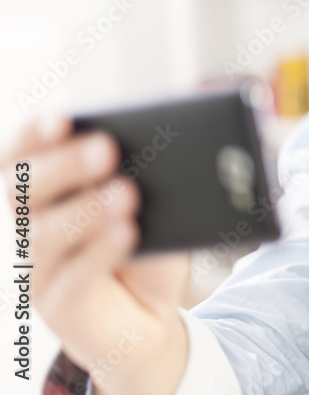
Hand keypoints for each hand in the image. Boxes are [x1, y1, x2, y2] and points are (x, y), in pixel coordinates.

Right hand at [2, 115, 189, 393]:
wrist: (148, 316)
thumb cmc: (145, 245)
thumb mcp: (150, 204)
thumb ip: (144, 176)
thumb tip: (163, 145)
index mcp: (46, 189)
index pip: (21, 155)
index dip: (34, 134)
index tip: (62, 117)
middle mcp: (31, 224)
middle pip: (23, 187)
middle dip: (65, 164)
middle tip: (106, 150)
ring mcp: (39, 268)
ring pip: (43, 233)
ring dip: (85, 209)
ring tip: (126, 193)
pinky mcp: (59, 307)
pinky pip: (71, 278)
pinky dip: (99, 252)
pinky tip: (127, 233)